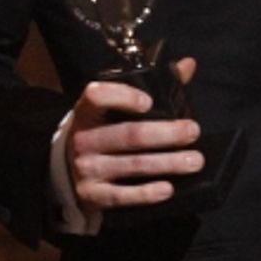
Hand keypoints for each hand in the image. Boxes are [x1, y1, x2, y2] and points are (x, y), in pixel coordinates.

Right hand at [65, 57, 201, 211]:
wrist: (66, 172)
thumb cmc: (102, 130)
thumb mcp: (114, 108)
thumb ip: (154, 85)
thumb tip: (188, 64)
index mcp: (88, 112)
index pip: (97, 97)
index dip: (123, 97)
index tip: (149, 101)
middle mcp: (84, 139)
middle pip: (129, 134)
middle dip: (165, 133)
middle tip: (193, 131)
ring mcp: (87, 169)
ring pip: (132, 165)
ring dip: (167, 163)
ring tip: (195, 161)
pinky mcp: (93, 195)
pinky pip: (122, 196)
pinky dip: (146, 194)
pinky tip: (168, 189)